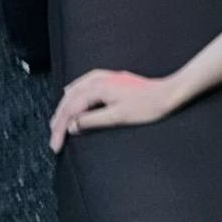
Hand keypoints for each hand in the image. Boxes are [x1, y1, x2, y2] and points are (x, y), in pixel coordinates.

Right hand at [48, 68, 172, 149]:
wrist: (167, 94)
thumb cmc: (147, 106)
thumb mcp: (118, 117)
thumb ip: (92, 121)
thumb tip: (72, 126)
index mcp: (97, 87)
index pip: (70, 110)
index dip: (60, 129)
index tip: (55, 145)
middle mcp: (97, 79)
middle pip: (69, 100)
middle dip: (59, 120)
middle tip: (53, 138)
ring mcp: (104, 77)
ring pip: (75, 92)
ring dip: (65, 108)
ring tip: (57, 123)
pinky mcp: (110, 79)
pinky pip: (84, 85)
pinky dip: (74, 97)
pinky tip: (72, 100)